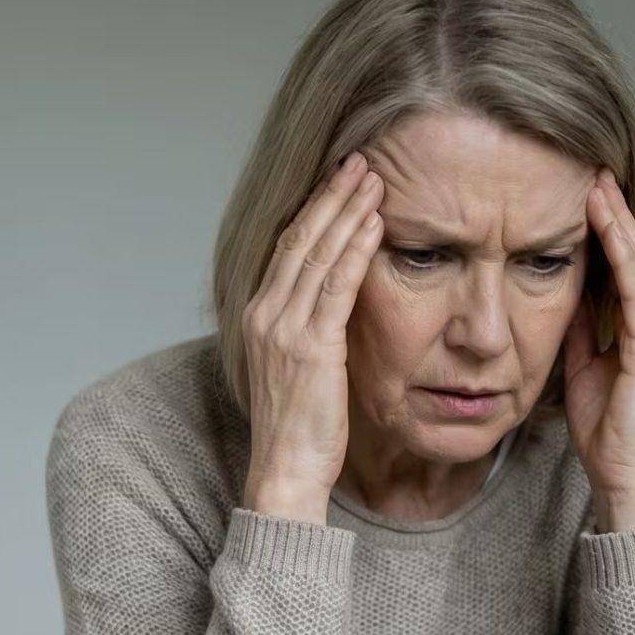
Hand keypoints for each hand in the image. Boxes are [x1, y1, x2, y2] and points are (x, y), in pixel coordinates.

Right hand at [240, 151, 386, 520]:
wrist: (285, 472)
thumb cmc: (297, 431)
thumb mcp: (297, 371)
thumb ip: (309, 332)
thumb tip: (334, 307)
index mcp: (258, 317)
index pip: (287, 249)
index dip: (313, 212)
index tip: (338, 183)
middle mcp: (264, 314)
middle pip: (299, 239)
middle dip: (331, 196)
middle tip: (360, 162)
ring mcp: (284, 328)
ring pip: (318, 253)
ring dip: (348, 211)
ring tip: (374, 179)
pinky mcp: (311, 346)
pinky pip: (337, 285)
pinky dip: (356, 249)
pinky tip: (376, 223)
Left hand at [561, 166, 634, 527]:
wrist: (626, 476)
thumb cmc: (607, 432)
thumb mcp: (583, 368)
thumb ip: (580, 331)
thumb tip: (563, 294)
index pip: (625, 267)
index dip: (608, 229)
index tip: (587, 193)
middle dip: (615, 212)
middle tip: (594, 169)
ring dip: (618, 222)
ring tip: (598, 184)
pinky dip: (621, 255)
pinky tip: (605, 227)